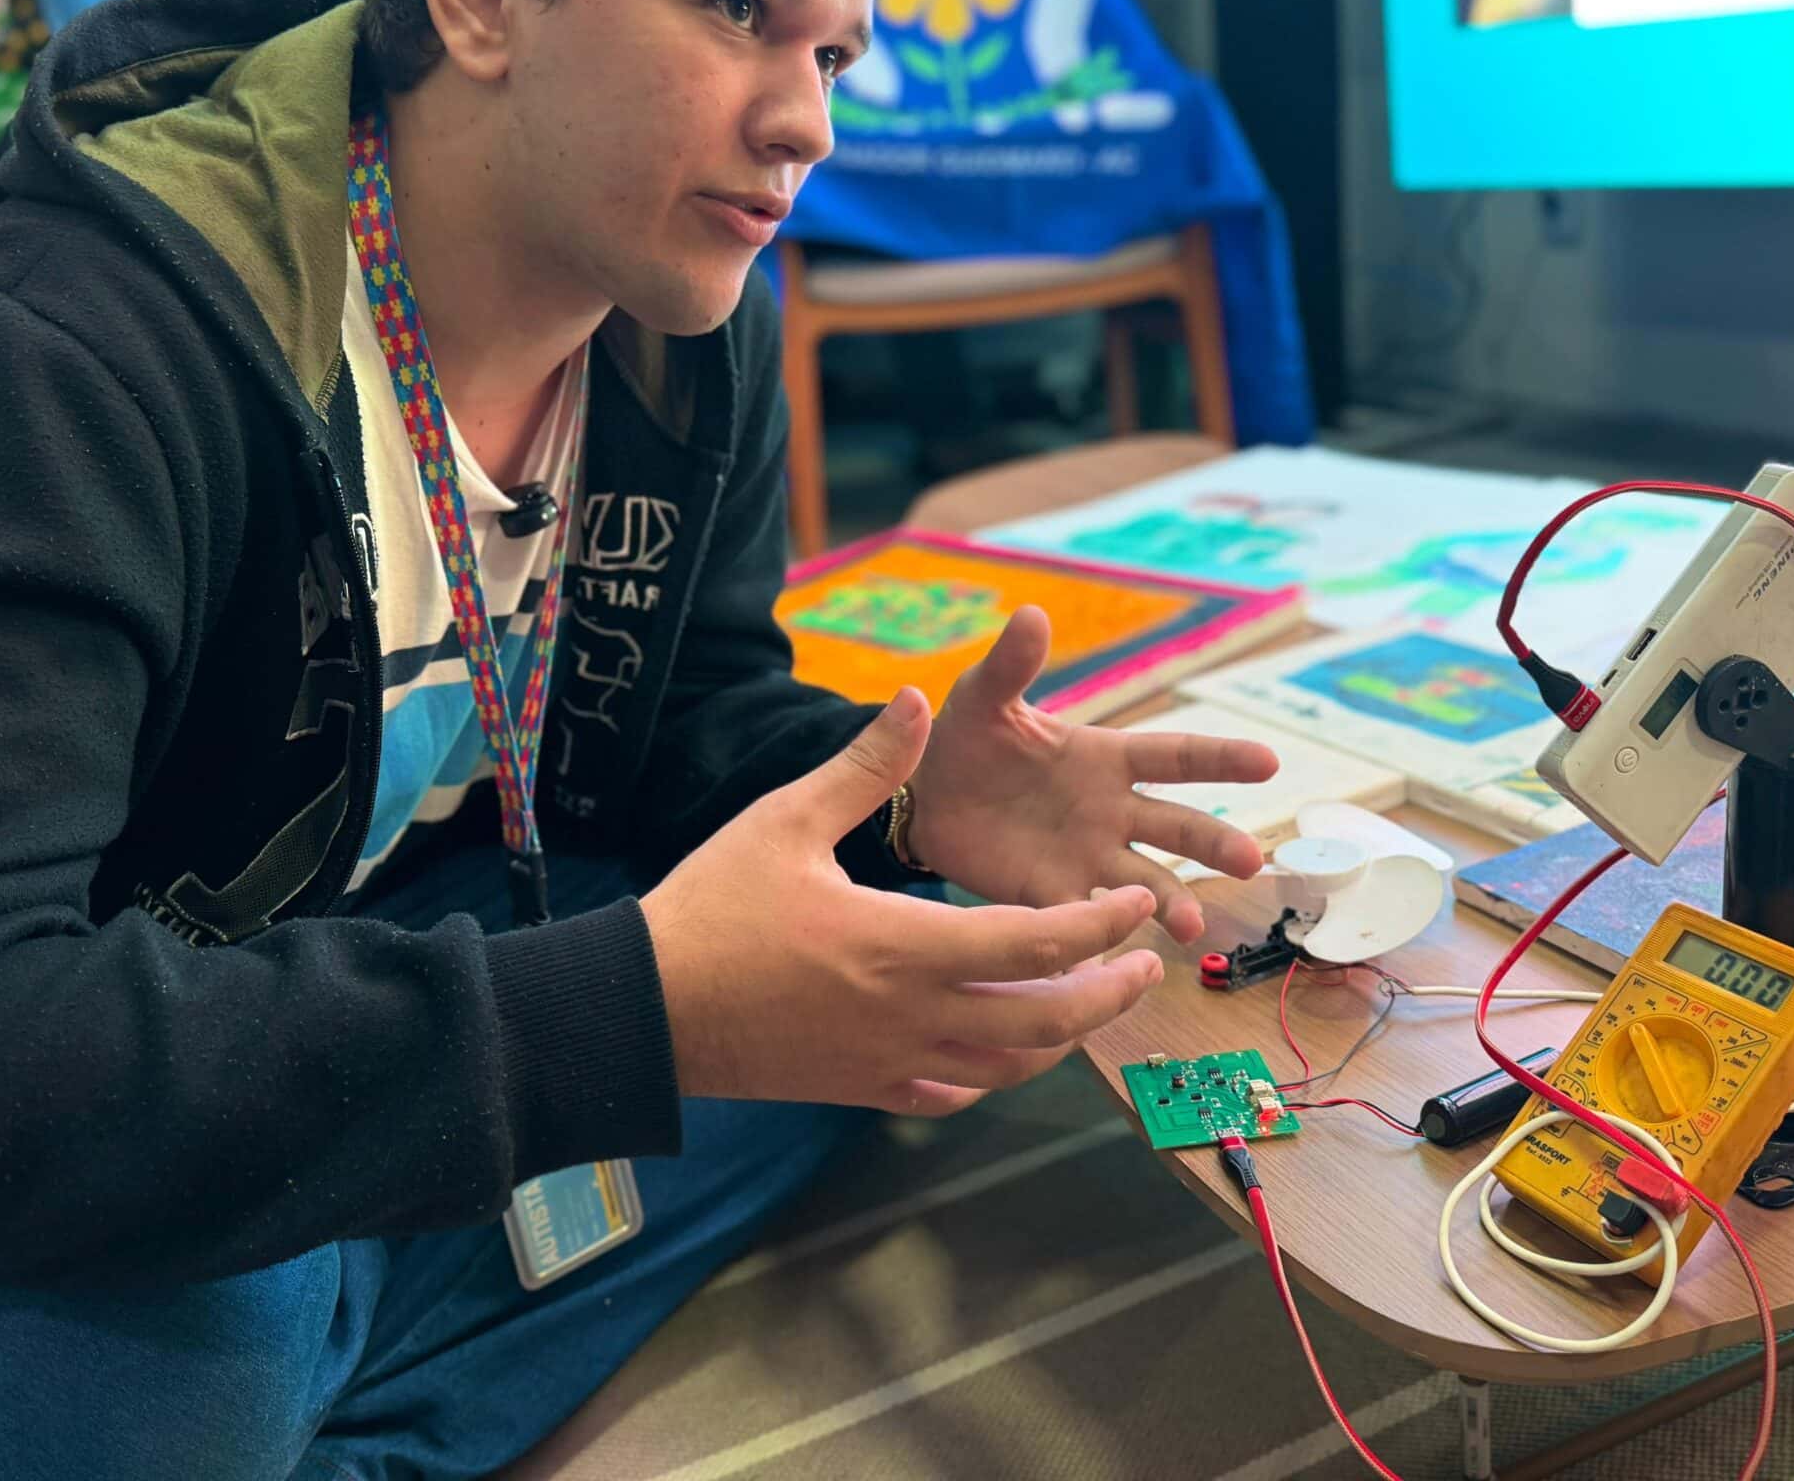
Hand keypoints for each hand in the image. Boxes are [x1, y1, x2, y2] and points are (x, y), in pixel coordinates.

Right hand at [640, 688, 1166, 1116]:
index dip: (1100, 926)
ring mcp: (890, 1061)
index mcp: (905, 944)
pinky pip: (951, 1093)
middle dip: (1109, 993)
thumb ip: (866, 767)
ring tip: (1090, 1001)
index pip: (1038, 943)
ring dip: (1062, 1037)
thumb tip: (913, 700)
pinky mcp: (862, 1088)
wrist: (647, 1008)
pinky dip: (992, 1074)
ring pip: (1008, 1067)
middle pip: (1045, 1021)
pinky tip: (999, 1049)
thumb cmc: (713, 907)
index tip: (1135, 907)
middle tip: (1146, 964)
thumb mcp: (786, 819)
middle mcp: (913, 1014)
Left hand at [907, 608, 1279, 945]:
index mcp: (1105, 758)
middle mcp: (1110, 811)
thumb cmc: (966, 735)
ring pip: (1145, 883)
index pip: (1175, 755)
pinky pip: (1084, 921)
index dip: (1222, 757)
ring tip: (1191, 929)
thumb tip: (1031, 614)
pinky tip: (1119, 965)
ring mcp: (1086, 857)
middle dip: (1214, 844)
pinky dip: (1103, 942)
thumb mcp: (985, 697)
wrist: (921, 794)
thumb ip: (1012, 665)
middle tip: (1251, 861)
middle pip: (1177, 828)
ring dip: (1172, 904)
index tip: (1269, 761)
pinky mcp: (1049, 894)